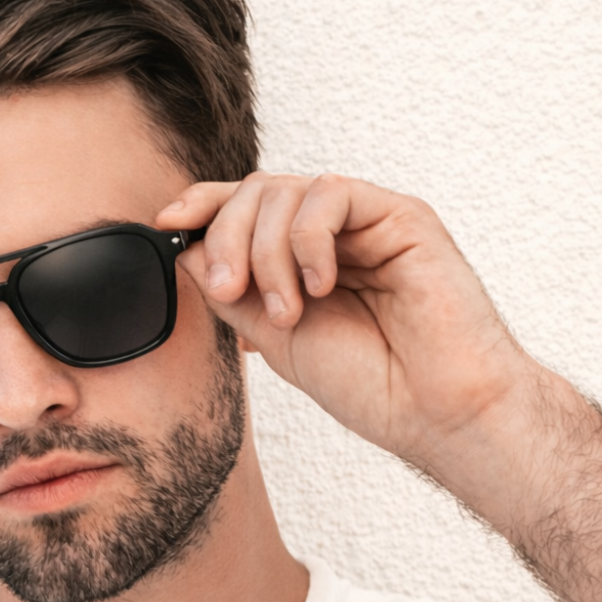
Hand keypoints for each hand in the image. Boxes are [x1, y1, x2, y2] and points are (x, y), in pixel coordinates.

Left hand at [156, 172, 539, 482]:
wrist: (435, 411)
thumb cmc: (371, 385)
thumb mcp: (276, 340)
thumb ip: (234, 294)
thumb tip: (186, 249)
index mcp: (303, 262)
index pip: (244, 213)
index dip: (203, 208)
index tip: (166, 223)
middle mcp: (334, 236)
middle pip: (256, 193)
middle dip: (228, 237)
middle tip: (229, 291)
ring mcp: (367, 223)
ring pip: (286, 190)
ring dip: (267, 251)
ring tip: (287, 311)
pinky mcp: (400, 216)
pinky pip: (332, 194)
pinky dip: (309, 239)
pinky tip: (320, 286)